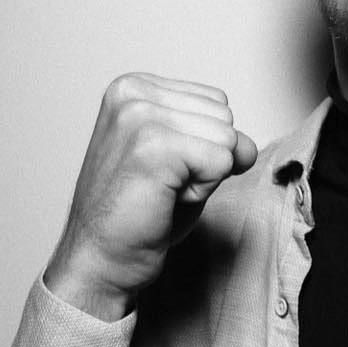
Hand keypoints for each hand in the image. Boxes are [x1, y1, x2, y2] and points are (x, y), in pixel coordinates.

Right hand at [44, 74, 256, 320]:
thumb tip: (247, 146)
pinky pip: (221, 161)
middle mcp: (132, 94)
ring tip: (164, 190)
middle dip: (208, 159)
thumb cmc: (139, 214)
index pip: (218, 102)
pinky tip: (166, 199)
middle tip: (164, 184)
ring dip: (206, 175)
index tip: (163, 168)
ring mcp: (139, 117)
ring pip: (227, 139)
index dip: (204, 145)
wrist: (100, 260)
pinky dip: (203, 189)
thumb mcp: (186, 159)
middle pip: (225, 118)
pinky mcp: (151, 146)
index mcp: (135, 87)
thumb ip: (219, 138)